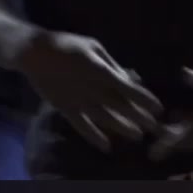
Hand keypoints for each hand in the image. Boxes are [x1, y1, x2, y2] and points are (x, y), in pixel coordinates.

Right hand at [14, 31, 163, 151]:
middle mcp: (90, 88)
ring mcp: (77, 100)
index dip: (143, 98)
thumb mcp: (93, 46)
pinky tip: (105, 147)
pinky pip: (80, 125)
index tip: (158, 108)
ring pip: (103, 118)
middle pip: (119, 105)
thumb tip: (130, 79)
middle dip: (138, 116)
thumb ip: (112, 65)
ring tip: (137, 136)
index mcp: (99, 70)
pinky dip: (92, 136)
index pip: (127, 87)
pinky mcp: (64, 108)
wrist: (34, 52)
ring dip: (121, 128)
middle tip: (154, 127)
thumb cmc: (68, 45)